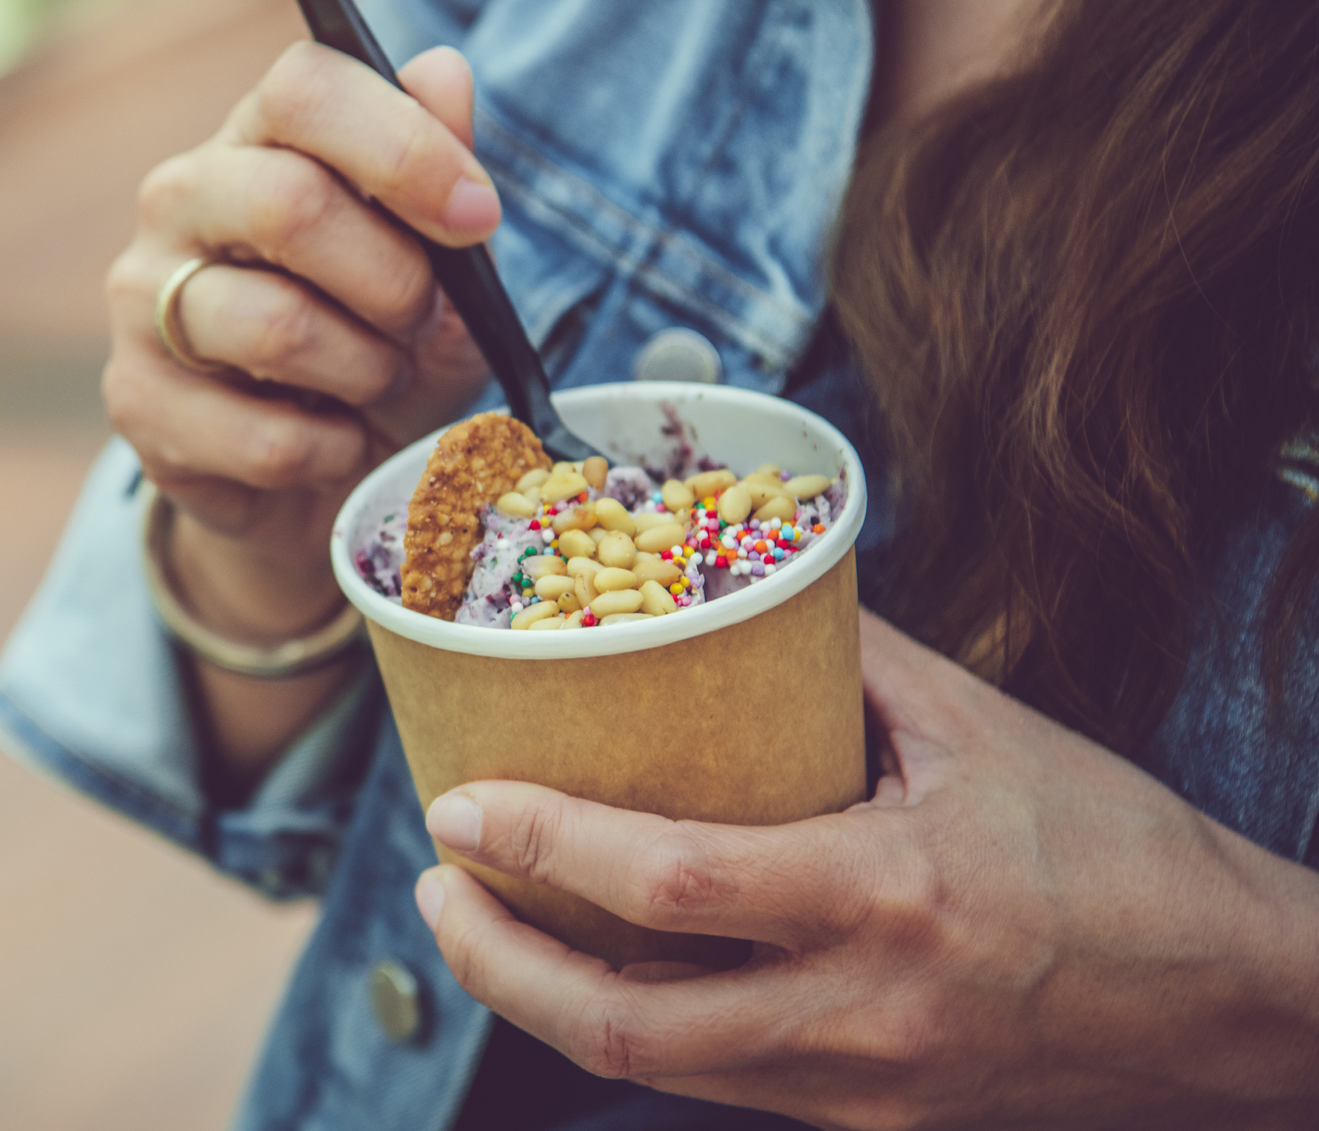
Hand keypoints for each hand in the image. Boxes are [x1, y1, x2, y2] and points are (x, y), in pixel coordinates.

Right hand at [103, 41, 493, 643]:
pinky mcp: (135, 401)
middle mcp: (181, 199)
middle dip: (393, 281)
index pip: (304, 87)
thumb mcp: (440, 261)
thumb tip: (444, 71)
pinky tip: (334, 444)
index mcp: (258, 136)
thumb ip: (440, 170)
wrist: (321, 475)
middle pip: (287, 203)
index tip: (477, 216)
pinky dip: (333, 452)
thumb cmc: (381, 340)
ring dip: (367, 373)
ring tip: (379, 384)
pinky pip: (264, 437)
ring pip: (276, 326)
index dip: (403, 147)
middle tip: (424, 324)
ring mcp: (141, 299)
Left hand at [413, 610, 1318, 1129]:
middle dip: (495, 963)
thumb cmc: (1118, 854)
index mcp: (885, 898)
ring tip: (486, 926)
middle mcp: (861, 1017)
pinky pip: (718, 1086)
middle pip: (619, 1025)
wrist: (1235, 1008)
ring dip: (544, 1003)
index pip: (665, 888)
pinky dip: (635, 1031)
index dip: (538, 849)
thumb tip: (733, 592)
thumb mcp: (982, 731)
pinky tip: (603, 969)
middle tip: (434, 889)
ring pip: (653, 1072)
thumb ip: (846, 664)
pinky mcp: (873, 1128)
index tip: (454, 809)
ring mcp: (864, 1093)